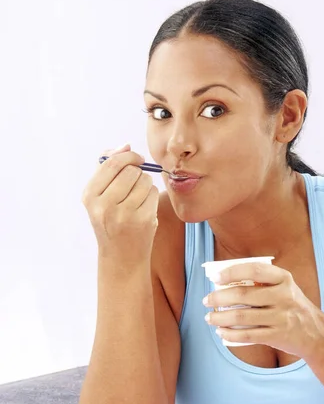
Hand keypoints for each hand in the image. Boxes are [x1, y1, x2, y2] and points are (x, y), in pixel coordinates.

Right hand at [82, 144, 158, 263]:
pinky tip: (144, 209)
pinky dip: (152, 198)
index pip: (112, 163)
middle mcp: (104, 206)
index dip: (128, 156)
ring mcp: (124, 214)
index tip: (136, 159)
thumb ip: (107, 168)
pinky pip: (153, 194)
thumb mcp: (99, 197)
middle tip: (134, 186)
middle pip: (131, 171)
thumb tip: (125, 145)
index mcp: (89, 196)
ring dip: (146, 186)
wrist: (121, 258)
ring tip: (137, 201)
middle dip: (137, 173)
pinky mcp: (143, 220)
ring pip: (145, 181)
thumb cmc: (111, 221)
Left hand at [203, 262, 323, 356]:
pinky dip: (231, 334)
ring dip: (220, 318)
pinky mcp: (277, 336)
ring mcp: (281, 317)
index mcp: (284, 279)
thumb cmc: (291, 305)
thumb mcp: (284, 287)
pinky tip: (221, 332)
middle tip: (207, 300)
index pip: (254, 269)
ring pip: (242, 317)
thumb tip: (223, 281)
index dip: (232, 272)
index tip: (215, 278)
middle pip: (243, 295)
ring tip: (209, 317)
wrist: (316, 333)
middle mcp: (284, 296)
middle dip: (219, 297)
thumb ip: (261, 282)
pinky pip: (248, 335)